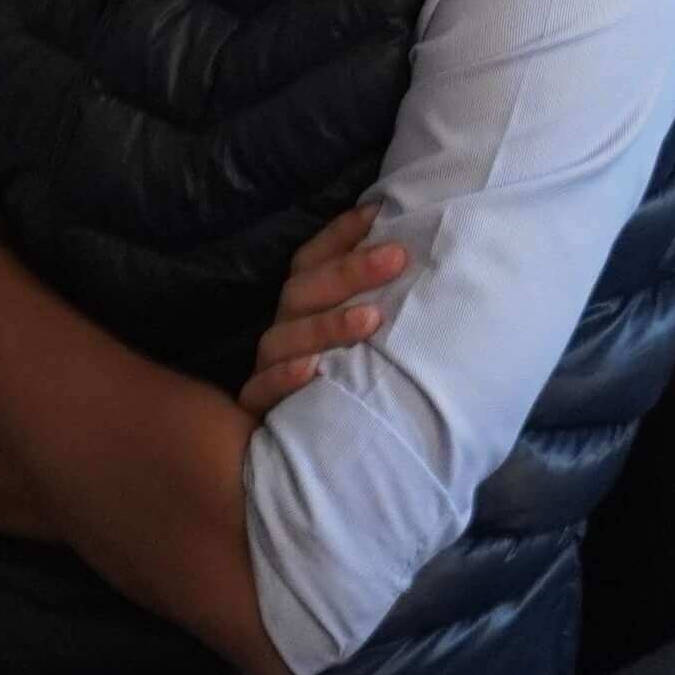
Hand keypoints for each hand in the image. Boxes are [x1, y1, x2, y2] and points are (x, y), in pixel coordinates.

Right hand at [239, 203, 409, 418]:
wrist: (322, 462)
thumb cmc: (353, 380)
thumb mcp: (367, 334)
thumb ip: (378, 298)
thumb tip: (415, 251)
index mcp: (303, 306)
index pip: (312, 259)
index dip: (340, 234)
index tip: (379, 212)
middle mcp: (284, 331)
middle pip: (303, 291)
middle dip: (350, 271)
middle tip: (398, 257)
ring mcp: (268, 369)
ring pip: (284, 338)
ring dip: (327, 325)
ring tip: (371, 320)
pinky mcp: (258, 411)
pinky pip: (261, 392)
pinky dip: (284, 379)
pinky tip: (312, 372)